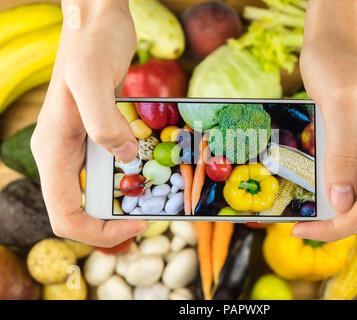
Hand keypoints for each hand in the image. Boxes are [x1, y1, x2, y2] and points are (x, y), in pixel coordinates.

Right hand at [31, 0, 147, 246]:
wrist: (97, 23)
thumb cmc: (92, 44)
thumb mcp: (94, 75)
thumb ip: (103, 119)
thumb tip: (125, 156)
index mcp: (53, 149)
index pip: (65, 214)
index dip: (98, 232)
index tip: (136, 225)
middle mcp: (61, 154)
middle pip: (80, 212)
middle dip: (112, 225)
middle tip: (151, 219)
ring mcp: (77, 147)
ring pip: (94, 195)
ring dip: (122, 206)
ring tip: (155, 202)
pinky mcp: (95, 137)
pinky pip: (107, 173)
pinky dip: (128, 182)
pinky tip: (151, 174)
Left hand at [293, 0, 356, 240]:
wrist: (340, 40)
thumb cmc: (337, 62)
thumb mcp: (336, 106)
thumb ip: (342, 156)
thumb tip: (342, 204)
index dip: (338, 225)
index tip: (302, 231)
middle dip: (335, 217)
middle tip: (297, 221)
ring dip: (334, 201)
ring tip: (301, 202)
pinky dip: (337, 184)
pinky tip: (315, 182)